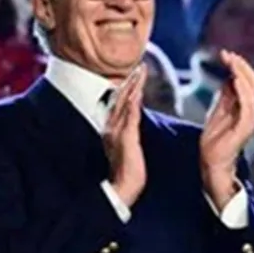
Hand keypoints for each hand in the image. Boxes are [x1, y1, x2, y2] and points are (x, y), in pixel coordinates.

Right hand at [104, 65, 146, 207]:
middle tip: (140, 65)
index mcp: (112, 129)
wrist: (122, 188)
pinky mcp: (126, 137)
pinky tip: (138, 90)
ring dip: (133, 85)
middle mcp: (112, 127)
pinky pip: (130, 115)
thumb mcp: (128, 149)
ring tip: (141, 70)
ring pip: (125, 102)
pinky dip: (133, 101)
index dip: (127, 88)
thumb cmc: (128, 172)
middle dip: (130, 80)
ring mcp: (117, 131)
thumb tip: (133, 128)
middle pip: (121, 98)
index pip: (120, 104)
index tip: (135, 74)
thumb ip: (129, 136)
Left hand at [199, 50, 253, 206]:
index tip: (225, 54)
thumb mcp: (219, 111)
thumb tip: (229, 76)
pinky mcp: (244, 128)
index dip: (238, 66)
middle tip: (227, 55)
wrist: (213, 162)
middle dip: (241, 66)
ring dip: (241, 74)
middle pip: (253, 82)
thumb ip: (225, 95)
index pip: (248, 81)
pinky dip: (242, 91)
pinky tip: (234, 79)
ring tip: (231, 62)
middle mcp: (251, 111)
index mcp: (245, 107)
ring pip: (251, 91)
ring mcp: (249, 120)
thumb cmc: (215, 140)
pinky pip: (247, 106)